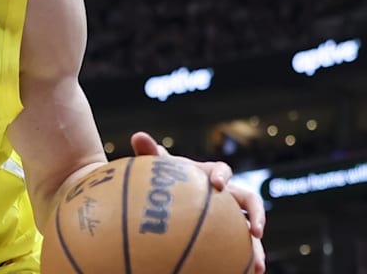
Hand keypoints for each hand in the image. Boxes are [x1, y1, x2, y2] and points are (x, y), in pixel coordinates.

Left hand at [131, 132, 265, 272]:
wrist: (164, 195)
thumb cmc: (163, 178)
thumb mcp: (156, 167)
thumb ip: (149, 152)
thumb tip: (138, 135)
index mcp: (210, 174)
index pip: (222, 170)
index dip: (222, 175)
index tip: (216, 184)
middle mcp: (226, 195)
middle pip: (250, 202)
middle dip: (257, 215)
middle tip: (255, 231)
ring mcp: (228, 216)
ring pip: (249, 231)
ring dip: (256, 248)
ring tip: (258, 267)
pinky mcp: (225, 235)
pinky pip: (236, 249)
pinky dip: (240, 262)